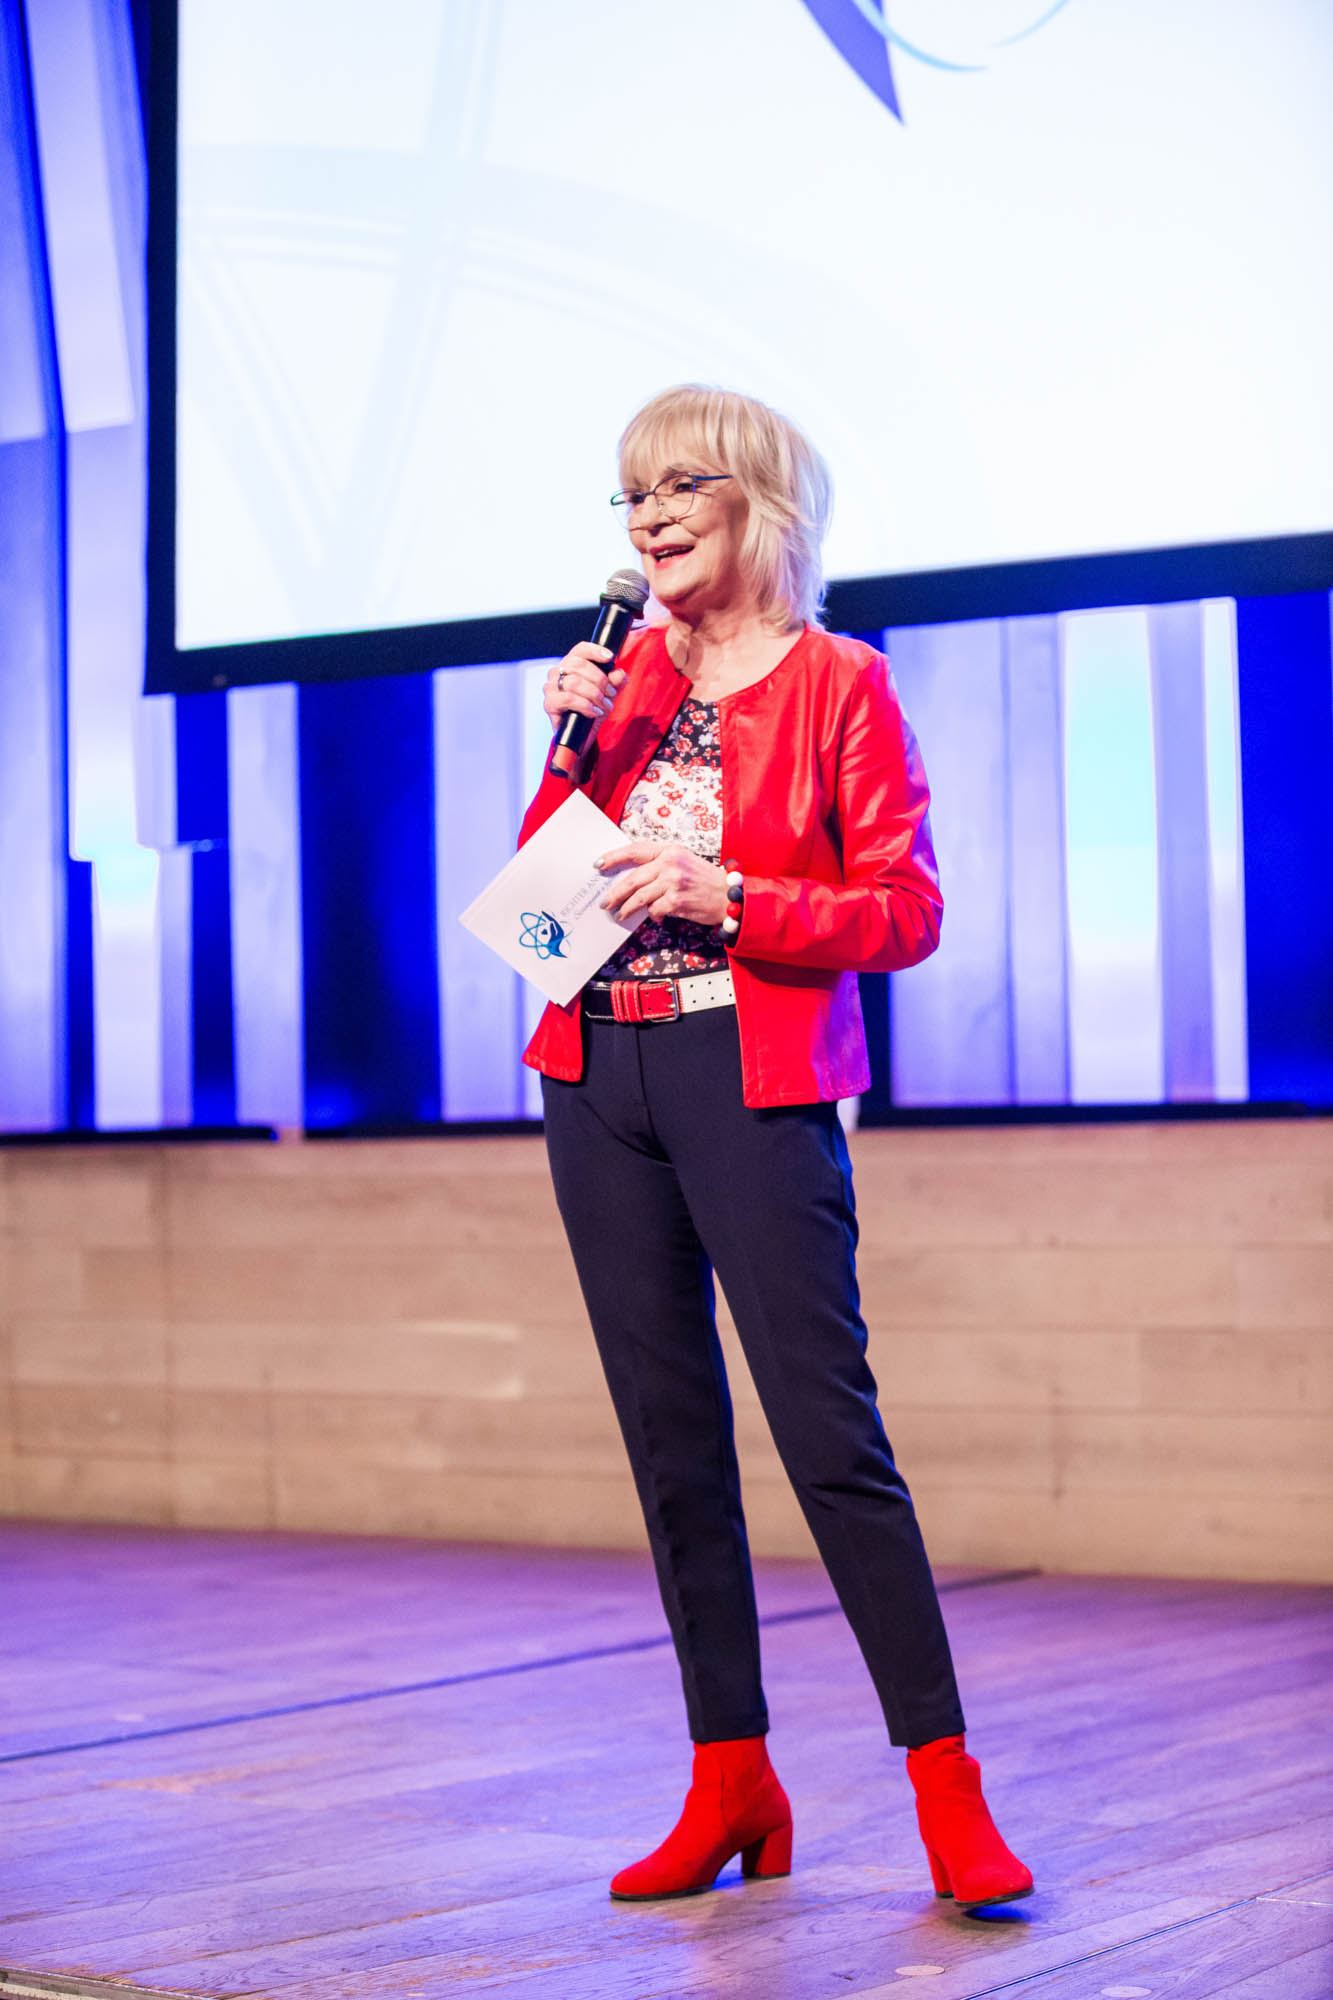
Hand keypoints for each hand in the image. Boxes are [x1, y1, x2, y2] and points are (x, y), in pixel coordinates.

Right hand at [543, 643, 626, 742]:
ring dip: (595, 694)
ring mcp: (551, 688)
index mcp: (570, 665)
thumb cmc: (592, 710)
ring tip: (604, 706)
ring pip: (574, 682)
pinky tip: (594, 712)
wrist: (581, 737)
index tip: (610, 657)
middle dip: (600, 679)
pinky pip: (568, 698)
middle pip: (578, 665)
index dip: (594, 650)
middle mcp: (557, 673)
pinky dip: (585, 705)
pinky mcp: (550, 704)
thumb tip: (619, 674)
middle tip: (611, 693)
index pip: (580, 650)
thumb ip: (615, 683)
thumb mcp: (608, 695)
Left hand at [596, 842, 728, 926]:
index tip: (599, 865)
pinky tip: (654, 917)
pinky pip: (654, 910)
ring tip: (620, 914)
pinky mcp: (677, 901)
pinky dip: (652, 915)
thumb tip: (630, 878)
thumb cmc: (704, 879)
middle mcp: (670, 863)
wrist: (728, 895)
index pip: (635, 850)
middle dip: (615, 892)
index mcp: (669, 850)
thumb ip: (658, 865)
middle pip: (633, 878)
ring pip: (639, 896)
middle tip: (605, 902)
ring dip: (626, 908)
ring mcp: (673, 882)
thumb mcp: (682, 861)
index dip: (614, 857)